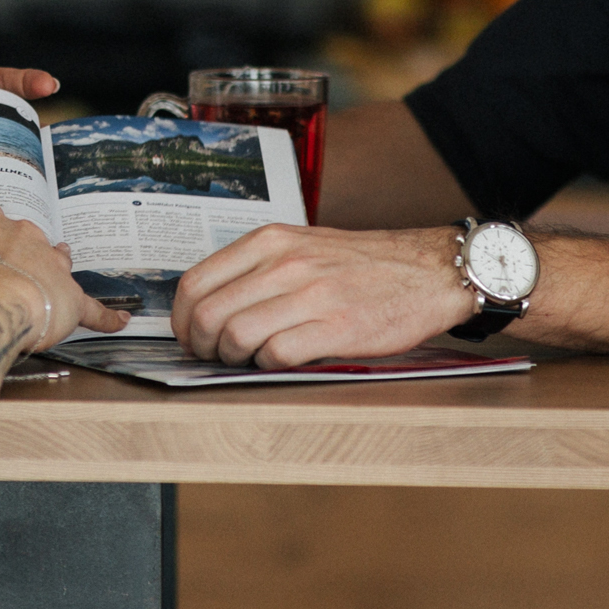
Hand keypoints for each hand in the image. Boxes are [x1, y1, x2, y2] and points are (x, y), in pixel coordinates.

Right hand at [0, 207, 129, 345]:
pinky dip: (106, 317)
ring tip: (60, 272)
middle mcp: (27, 237)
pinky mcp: (70, 298)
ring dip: (59, 268)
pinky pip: (92, 310)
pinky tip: (120, 321)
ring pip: (61, 262)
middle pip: (31, 240)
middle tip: (20, 264)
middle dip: (27, 251)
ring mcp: (52, 265)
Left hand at [172, 223, 471, 366]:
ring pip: (235, 335)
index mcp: (270, 242)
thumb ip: (258, 268)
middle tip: (213, 357)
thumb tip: (210, 307)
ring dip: (231, 359)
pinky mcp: (337, 327)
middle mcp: (285, 264)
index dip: (180, 319)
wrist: (428, 271)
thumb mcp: (302, 246)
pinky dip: (267, 366)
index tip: (188, 336)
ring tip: (245, 361)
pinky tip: (279, 362)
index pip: (194, 282)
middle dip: (200, 346)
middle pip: (207, 314)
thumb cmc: (363, 264)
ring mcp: (311, 295)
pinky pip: (276, 354)